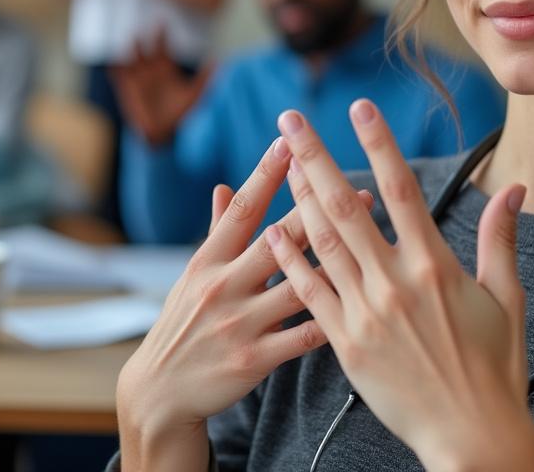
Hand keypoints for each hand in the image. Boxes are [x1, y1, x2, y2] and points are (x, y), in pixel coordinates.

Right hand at [111, 29, 211, 145]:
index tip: (162, 22)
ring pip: (131, 59)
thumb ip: (204, 79)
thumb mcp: (195, 95)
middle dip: (144, 39)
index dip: (161, 34)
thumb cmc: (180, 115)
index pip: (162, 47)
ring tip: (131, 42)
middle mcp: (150, 71)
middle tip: (143, 28)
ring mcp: (138, 80)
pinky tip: (114, 65)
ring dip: (130, 51)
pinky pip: (118, 77)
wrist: (164, 134)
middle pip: (145, 49)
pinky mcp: (127, 91)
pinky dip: (115, 70)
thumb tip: (218, 62)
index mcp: (166, 69)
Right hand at [116, 138, 370, 469]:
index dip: (266, 174)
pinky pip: (301, 337)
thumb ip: (216, 233)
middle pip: (277, 241)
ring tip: (373, 240)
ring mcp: (237, 324)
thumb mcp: (192, 277)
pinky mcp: (252, 360)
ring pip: (296, 287)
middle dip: (319, 212)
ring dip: (337, 262)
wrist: (160, 391)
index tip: (291, 142)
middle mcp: (222, 287)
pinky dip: (332, 320)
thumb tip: (224, 188)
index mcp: (207, 262)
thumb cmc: (184, 325)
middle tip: (359, 189)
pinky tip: (364, 304)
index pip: (241, 210)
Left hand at [265, 102, 533, 470]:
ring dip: (298, 198)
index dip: (378, 144)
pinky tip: (273, 232)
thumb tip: (515, 190)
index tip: (361, 108)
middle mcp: (395, 284)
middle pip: (347, 206)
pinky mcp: (346, 344)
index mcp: (436, 267)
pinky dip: (291, 260)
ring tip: (281, 162)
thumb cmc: (494, 370)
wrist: (471, 435)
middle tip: (291, 120)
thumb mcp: (507, 299)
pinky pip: (310, 293)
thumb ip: (500, 240)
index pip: (403, 190)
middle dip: (316, 157)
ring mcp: (366, 314)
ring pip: (322, 243)